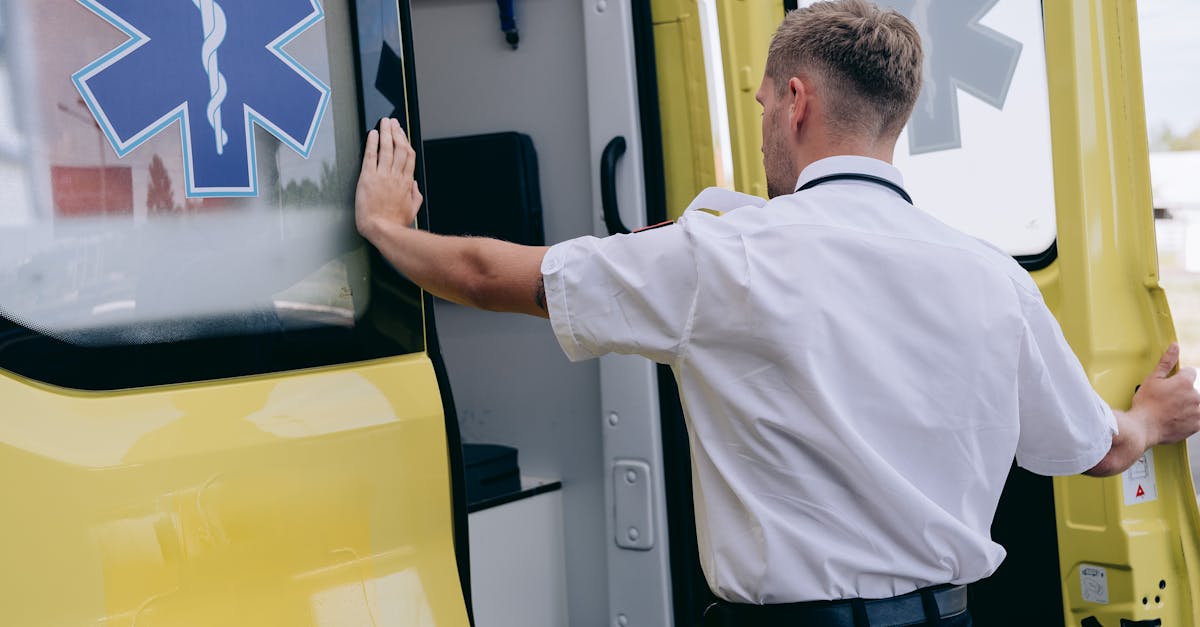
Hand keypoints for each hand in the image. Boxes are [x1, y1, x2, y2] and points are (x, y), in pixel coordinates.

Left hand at [355, 118, 421, 240]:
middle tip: (392, 122)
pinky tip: (373, 135)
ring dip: (386, 133)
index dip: (405, 141)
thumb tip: (415, 185)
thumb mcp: (412, 210)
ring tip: (384, 122)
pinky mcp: (368, 178)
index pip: (408, 156)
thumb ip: (415, 195)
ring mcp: (382, 176)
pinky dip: (372, 144)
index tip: (402, 134)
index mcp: (407, 183)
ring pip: (386, 149)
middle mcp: (396, 176)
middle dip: (396, 132)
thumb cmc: (395, 223)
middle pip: (399, 148)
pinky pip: (371, 156)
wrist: (382, 229)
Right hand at [1131, 343, 1199, 445]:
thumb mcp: (1152, 379)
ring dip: (1186, 405)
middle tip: (1166, 400)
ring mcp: (1197, 412)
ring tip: (1169, 411)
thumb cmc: (1145, 405)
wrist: (1142, 428)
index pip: (1189, 373)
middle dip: (1182, 393)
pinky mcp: (1197, 425)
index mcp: (1184, 383)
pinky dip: (1188, 418)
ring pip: (1195, 404)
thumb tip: (1174, 347)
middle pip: (1192, 390)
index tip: (1169, 386)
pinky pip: (1197, 418)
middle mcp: (1194, 396)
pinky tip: (1175, 418)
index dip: (1177, 378)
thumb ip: (1166, 362)